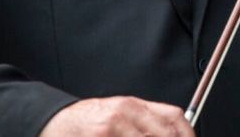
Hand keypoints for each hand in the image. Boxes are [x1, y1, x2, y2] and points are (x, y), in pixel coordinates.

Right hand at [39, 97, 193, 136]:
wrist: (53, 122)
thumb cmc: (86, 121)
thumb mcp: (119, 114)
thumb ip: (144, 122)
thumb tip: (174, 133)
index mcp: (134, 104)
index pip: (173, 116)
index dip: (186, 132)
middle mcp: (125, 112)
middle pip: (164, 133)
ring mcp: (112, 126)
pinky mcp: (101, 136)